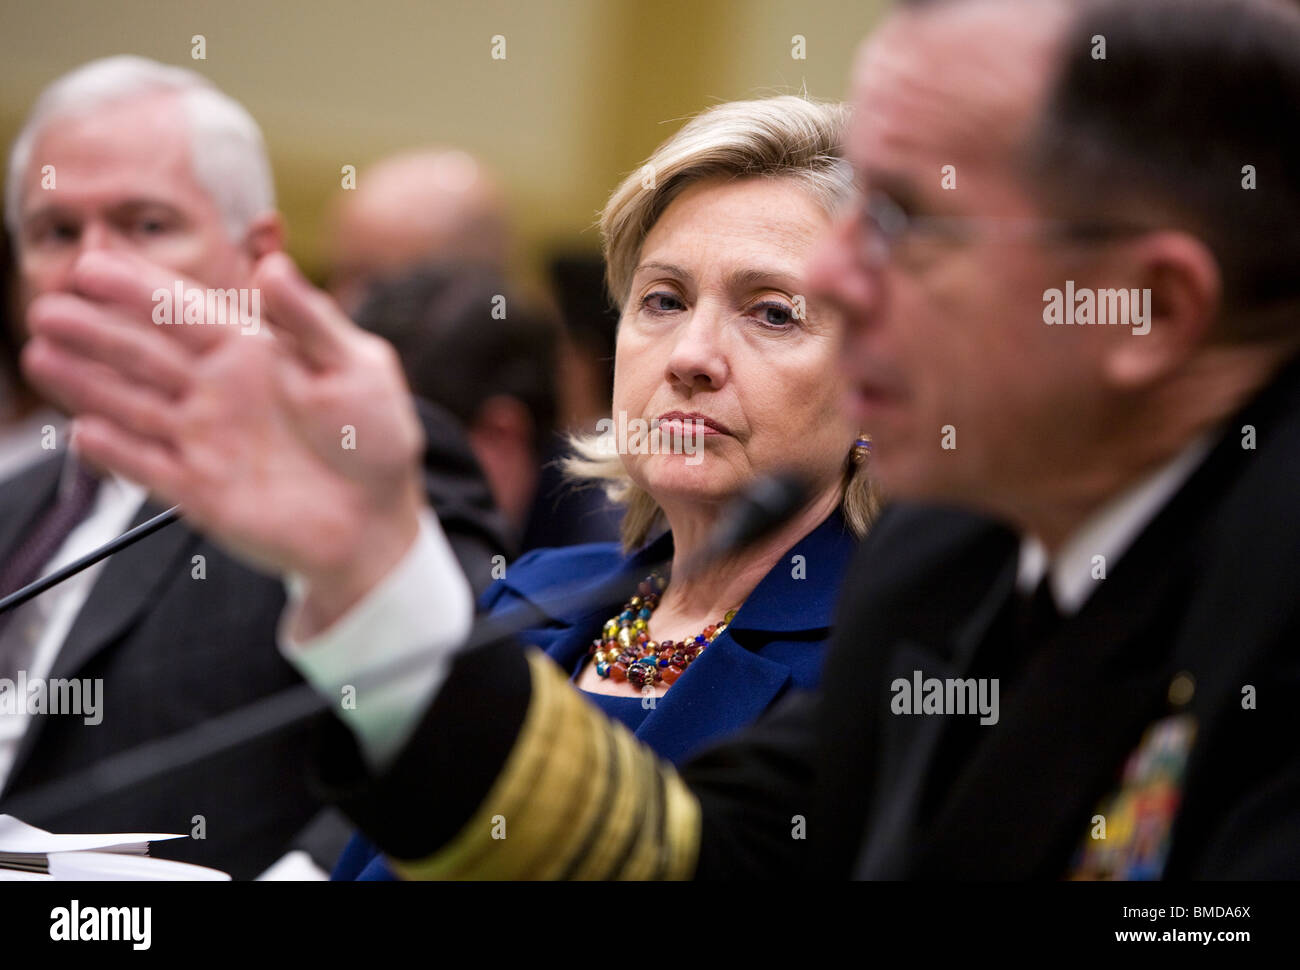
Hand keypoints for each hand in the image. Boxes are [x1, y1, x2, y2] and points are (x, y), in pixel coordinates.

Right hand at [23, 250, 425, 632]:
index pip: (185, 311)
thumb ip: (310, 320)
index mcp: (255, 350)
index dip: (139, 289)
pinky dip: (117, 454)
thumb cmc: (376, 438)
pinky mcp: (200, 490)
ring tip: (41, 355)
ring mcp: (204, 439)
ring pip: (133, 404)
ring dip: (89, 383)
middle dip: (96, 330)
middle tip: (46, 308)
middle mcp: (219, 390)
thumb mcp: (358, 367)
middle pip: (145, 353)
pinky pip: (149, 468)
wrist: (377, 522)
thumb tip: (271, 266)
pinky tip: (85, 434)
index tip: (92, 266)